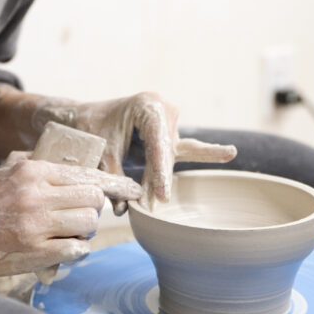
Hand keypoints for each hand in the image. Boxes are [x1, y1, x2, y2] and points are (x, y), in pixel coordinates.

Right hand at [0, 154, 141, 276]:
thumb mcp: (9, 171)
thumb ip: (40, 165)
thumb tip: (75, 164)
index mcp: (33, 172)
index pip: (86, 173)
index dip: (114, 182)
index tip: (132, 187)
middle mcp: (37, 196)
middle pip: (93, 198)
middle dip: (93, 207)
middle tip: (82, 213)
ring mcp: (37, 226)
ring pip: (89, 223)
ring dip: (86, 229)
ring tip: (70, 230)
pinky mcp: (36, 252)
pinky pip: (77, 249)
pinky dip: (77, 248)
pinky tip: (65, 246)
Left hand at [33, 92, 235, 207]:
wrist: (85, 116)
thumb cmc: (92, 129)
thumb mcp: (101, 152)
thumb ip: (115, 176)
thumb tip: (124, 208)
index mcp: (148, 105)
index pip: (159, 142)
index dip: (160, 171)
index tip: (161, 196)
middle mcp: (164, 109)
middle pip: (167, 152)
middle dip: (158, 179)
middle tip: (147, 206)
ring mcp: (170, 120)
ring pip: (171, 156)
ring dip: (161, 177)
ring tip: (155, 198)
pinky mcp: (170, 133)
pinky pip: (190, 147)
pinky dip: (208, 153)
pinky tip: (228, 153)